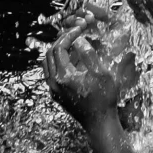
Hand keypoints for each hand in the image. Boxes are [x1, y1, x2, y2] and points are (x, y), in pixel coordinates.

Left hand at [45, 4, 139, 122]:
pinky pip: (51, 74)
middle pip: (49, 54)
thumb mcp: (101, 73)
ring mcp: (54, 90)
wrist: (100, 123)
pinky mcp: (57, 95)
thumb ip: (88, 54)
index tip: (80, 29)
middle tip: (75, 34)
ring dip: (58, 51)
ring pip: (47, 64)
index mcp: (64, 76)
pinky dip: (58, 62)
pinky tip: (73, 61)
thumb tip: (78, 41)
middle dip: (62, 41)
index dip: (69, 35)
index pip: (59, 47)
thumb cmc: (104, 98)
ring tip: (73, 45)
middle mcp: (54, 83)